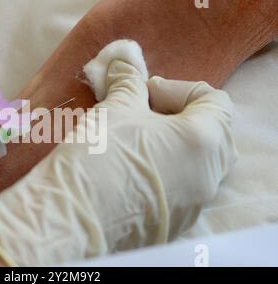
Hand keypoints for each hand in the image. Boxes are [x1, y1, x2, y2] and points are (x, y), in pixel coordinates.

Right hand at [0, 40, 237, 265]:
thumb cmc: (98, 155)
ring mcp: (192, 204)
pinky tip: (128, 170)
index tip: (143, 92)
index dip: (177, 88)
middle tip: (140, 113)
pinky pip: (179, 189)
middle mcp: (208, 177)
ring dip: (170, 144)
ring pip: (195, 163)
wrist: (70, 218)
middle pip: (209, 132)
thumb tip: (125, 58)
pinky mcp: (172, 224)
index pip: (214, 100)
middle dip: (176, 116)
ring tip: (132, 140)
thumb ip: (129, 79)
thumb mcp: (115, 108)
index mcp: (205, 142)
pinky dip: (163, 171)